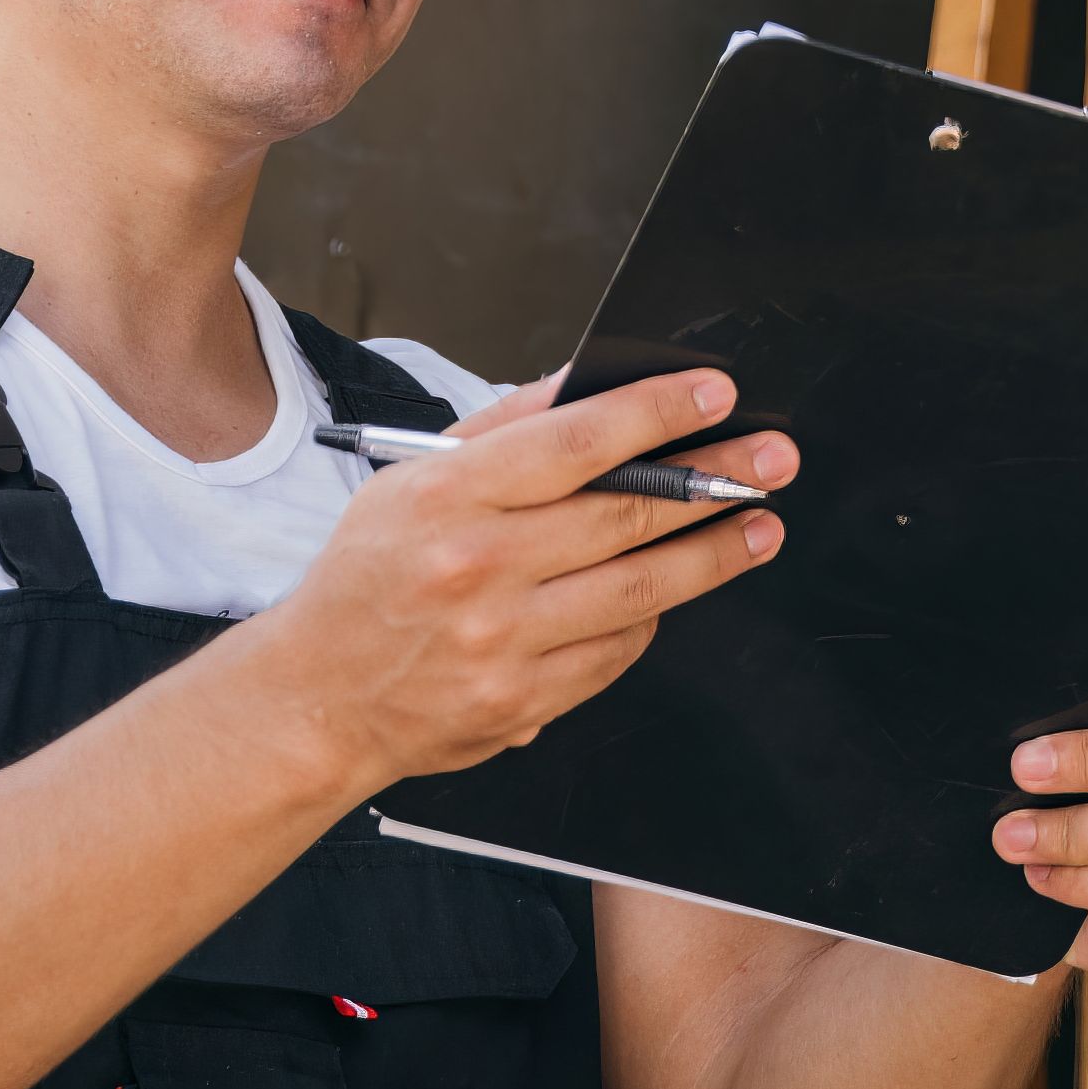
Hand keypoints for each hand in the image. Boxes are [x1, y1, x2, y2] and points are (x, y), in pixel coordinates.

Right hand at [242, 369, 795, 790]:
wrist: (317, 698)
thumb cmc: (368, 577)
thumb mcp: (412, 480)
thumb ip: (503, 430)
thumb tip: (589, 385)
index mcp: (448, 498)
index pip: (576, 442)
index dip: (656, 412)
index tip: (716, 395)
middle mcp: (477, 569)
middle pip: (625, 515)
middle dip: (714, 481)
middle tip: (771, 460)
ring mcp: (503, 643)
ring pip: (639, 591)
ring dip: (713, 554)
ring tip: (759, 526)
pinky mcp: (523, 703)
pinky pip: (615, 652)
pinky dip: (650, 619)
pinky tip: (674, 591)